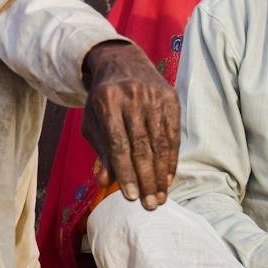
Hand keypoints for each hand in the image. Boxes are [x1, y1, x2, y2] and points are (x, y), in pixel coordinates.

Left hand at [80, 41, 179, 209]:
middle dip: (146, 179)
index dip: (125, 172)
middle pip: (142, 146)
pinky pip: (173, 134)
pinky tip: (168, 178)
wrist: (123, 62)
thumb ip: (101, 151)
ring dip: (161, 174)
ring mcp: (154, 95)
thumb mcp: (94, 122)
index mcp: (107, 101)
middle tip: (150, 205)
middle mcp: (132, 96)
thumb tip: (105, 182)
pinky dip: (172, 159)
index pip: (118, 144)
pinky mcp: (171, 97)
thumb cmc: (104, 101)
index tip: (130, 197)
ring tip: (160, 196)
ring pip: (160, 142)